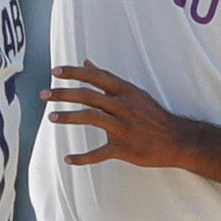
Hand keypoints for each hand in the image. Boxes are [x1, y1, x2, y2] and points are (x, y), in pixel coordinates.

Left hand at [45, 62, 192, 168]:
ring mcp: (123, 127)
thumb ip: (107, 79)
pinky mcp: (123, 148)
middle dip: (63, 94)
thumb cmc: (151, 114)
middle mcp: (123, 106)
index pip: (96, 77)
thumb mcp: (132, 92)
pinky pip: (99, 154)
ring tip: (51, 117)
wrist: (177, 140)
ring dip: (68, 117)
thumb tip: (86, 62)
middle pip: (88, 96)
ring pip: (91, 118)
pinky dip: (82, 158)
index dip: (74, 73)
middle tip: (43, 94)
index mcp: (126, 91)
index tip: (54, 71)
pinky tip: (68, 159)